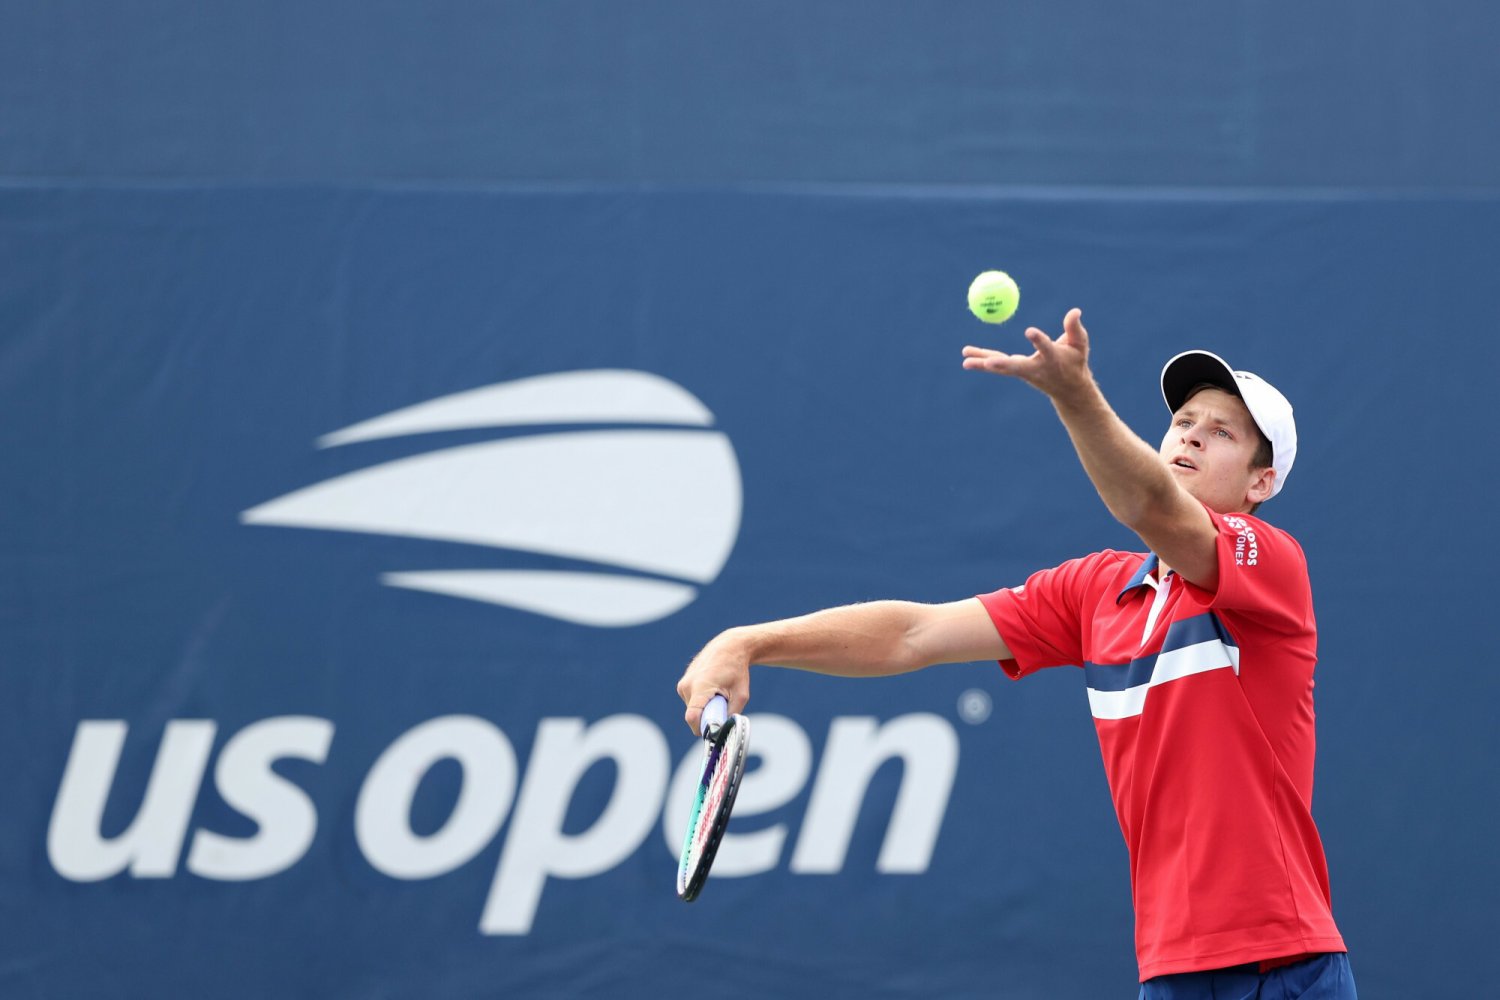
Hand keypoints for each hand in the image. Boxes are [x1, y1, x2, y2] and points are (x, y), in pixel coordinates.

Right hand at [676, 631, 752, 735]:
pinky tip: (712, 688)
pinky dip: (702, 701)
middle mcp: (687, 685)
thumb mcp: (741, 695)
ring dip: (706, 708)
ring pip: (693, 709)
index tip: (715, 730)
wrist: (729, 647)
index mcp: (700, 687)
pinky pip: (692, 702)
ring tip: (718, 693)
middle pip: (694, 715)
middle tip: (723, 704)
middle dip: (708, 716)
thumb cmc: (737, 670)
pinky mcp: (683, 684)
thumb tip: (724, 731)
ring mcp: (683, 684)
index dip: (703, 728)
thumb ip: (731, 715)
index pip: (692, 717)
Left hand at [961, 308, 1092, 400]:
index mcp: (1053, 359)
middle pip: (1016, 366)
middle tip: (988, 363)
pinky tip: (967, 358)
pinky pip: (998, 366)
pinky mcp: (1016, 371)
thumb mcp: (1080, 345)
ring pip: (1002, 367)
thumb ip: (1075, 329)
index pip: (1045, 348)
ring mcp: (1023, 372)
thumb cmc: (1075, 362)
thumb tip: (1075, 311)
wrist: (1068, 389)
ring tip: (965, 358)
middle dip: (1002, 365)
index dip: (1038, 340)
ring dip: (983, 362)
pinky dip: (982, 361)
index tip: (1030, 331)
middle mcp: (1035, 368)